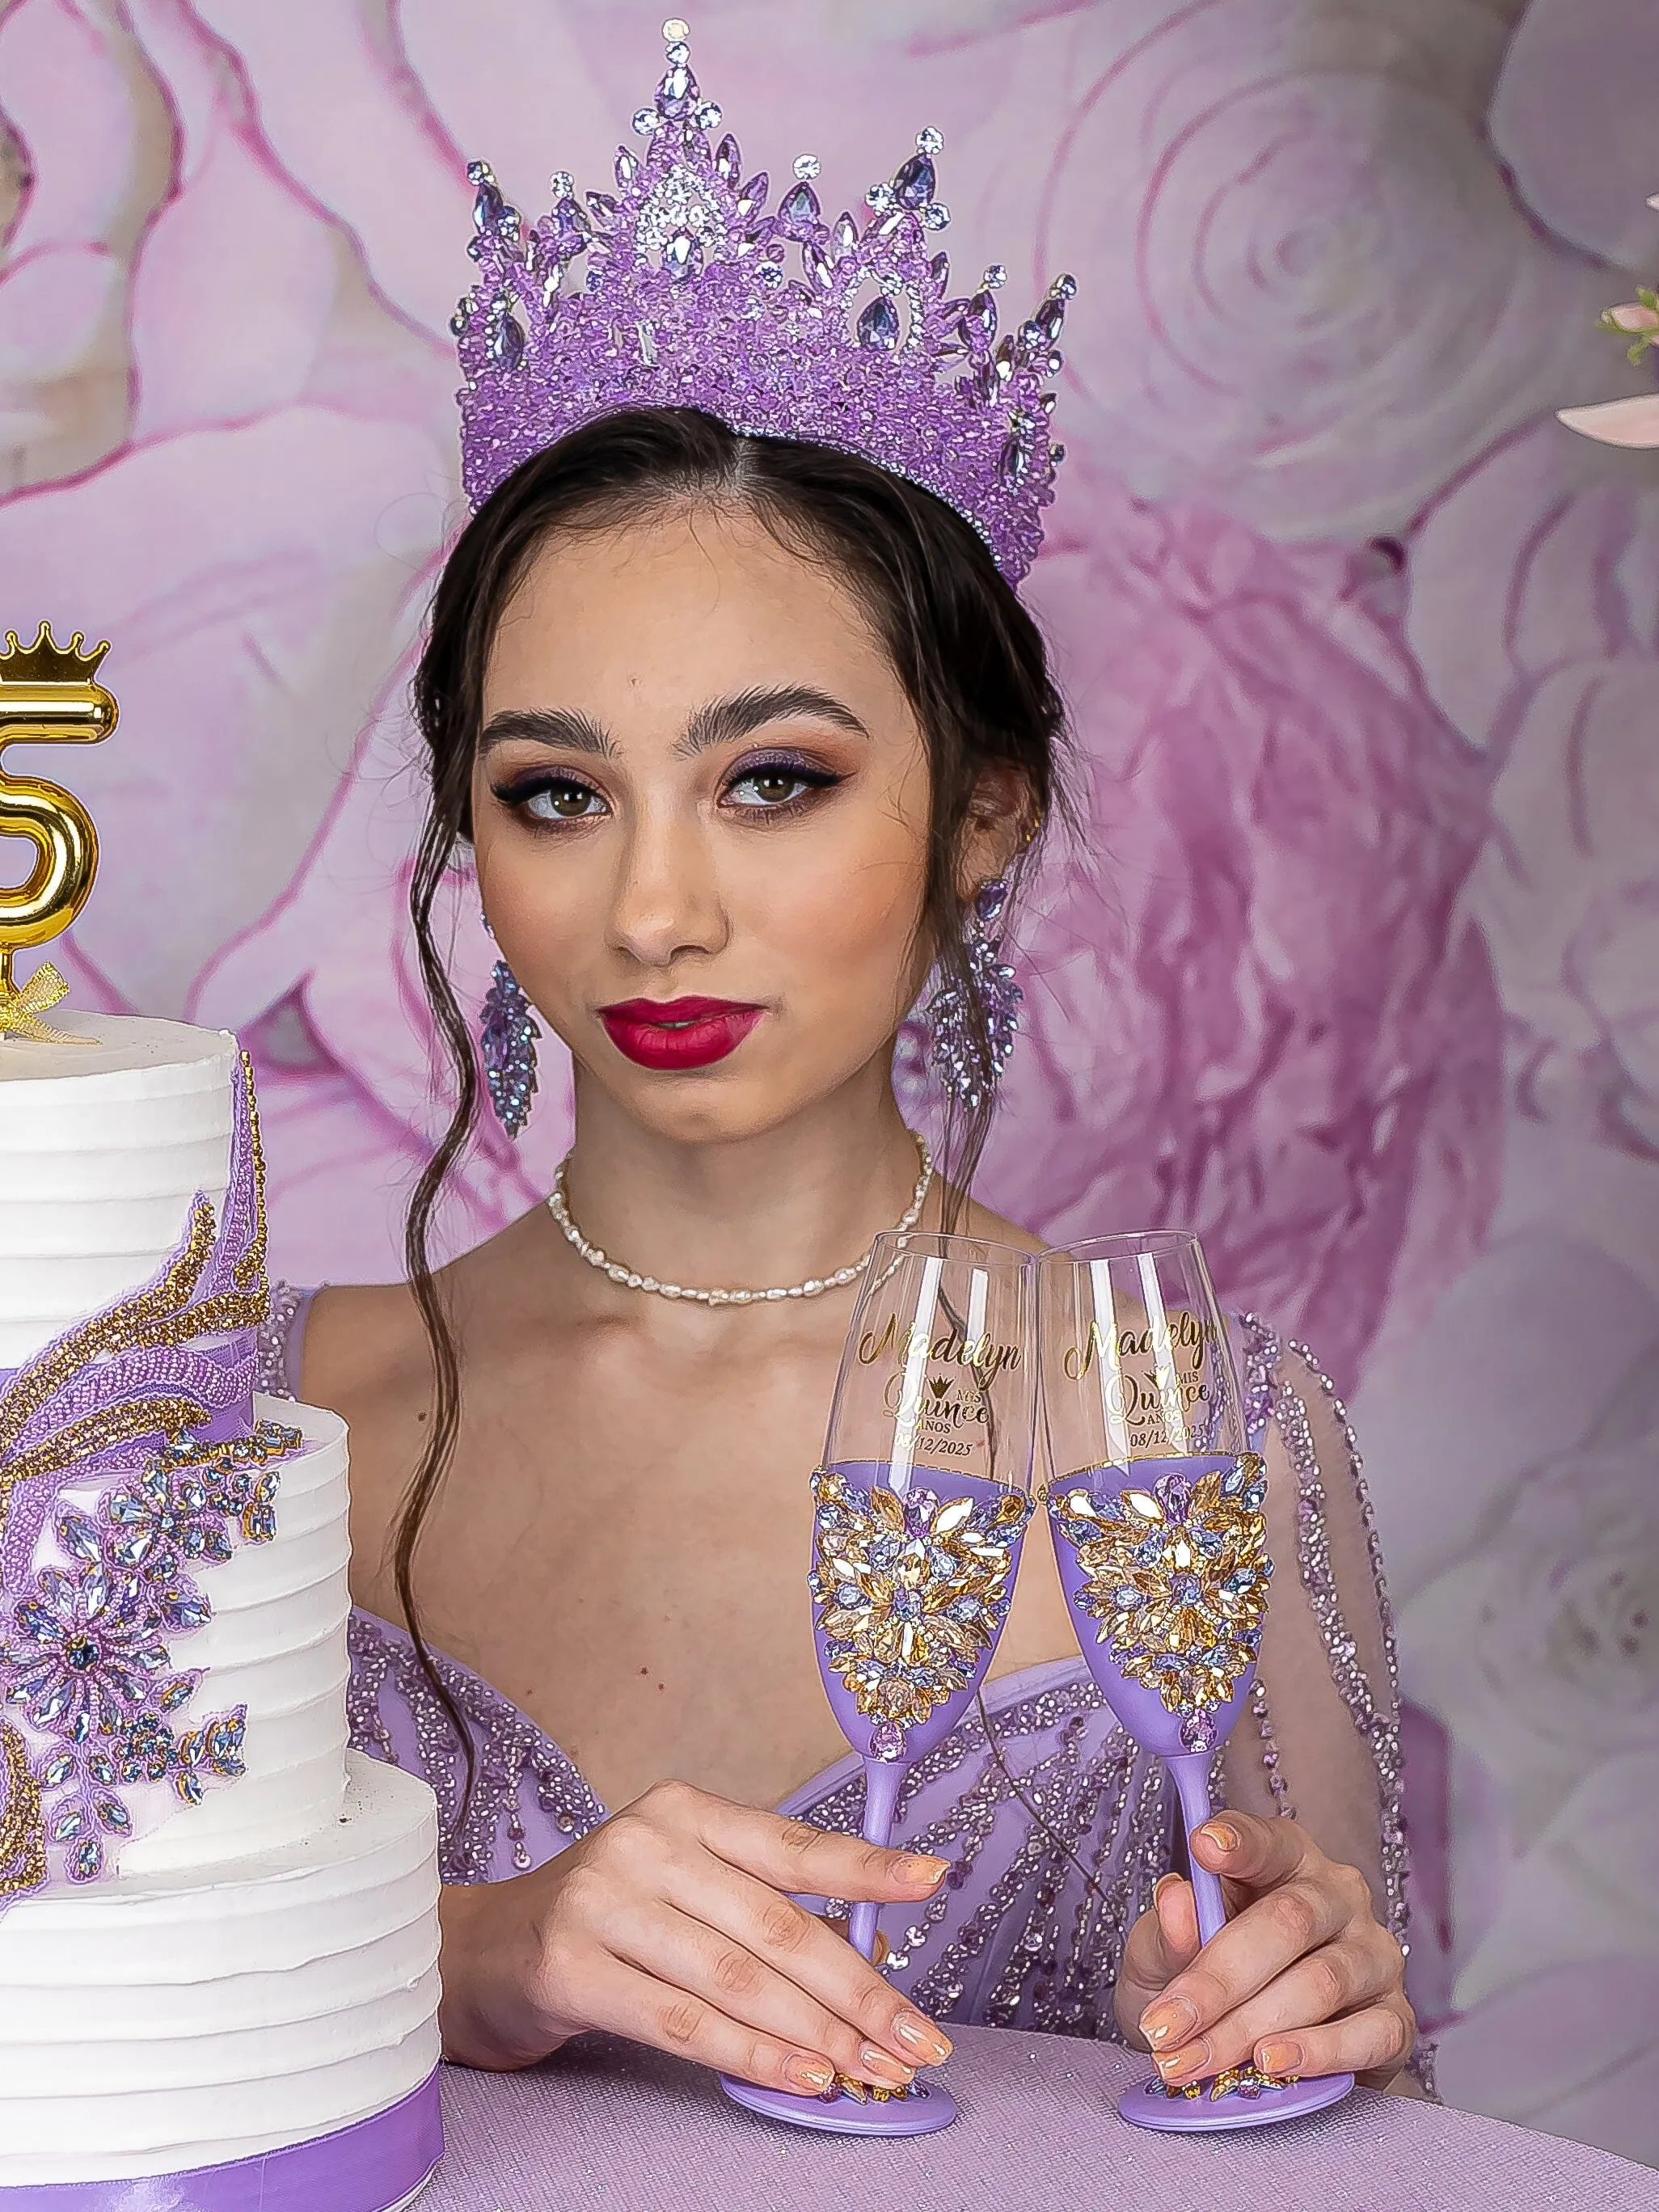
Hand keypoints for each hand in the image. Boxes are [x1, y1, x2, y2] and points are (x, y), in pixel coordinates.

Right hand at [438, 1777, 954, 2096]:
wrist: (477, 1953)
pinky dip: (751, 2055)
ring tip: (873, 2070)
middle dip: (858, 1988)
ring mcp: (605, 1900)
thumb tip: (865, 1962)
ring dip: (818, 2033)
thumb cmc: (603, 1921)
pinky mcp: (573, 1966)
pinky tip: (801, 2077)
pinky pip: (682, 2021)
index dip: (866, 1869)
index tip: (934, 1884)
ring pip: (737, 1976)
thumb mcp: (680, 1886)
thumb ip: (756, 1908)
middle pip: (777, 1923)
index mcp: (686, 1811)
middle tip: (917, 2038)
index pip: (793, 1845)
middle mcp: (647, 1842)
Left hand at [1115, 1812, 1414, 2089]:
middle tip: (1166, 2027)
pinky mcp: (1397, 2018)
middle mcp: (1339, 1897)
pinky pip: (1369, 2033)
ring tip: (1199, 2059)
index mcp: (1285, 1860)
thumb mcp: (1166, 1958)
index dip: (1238, 1841)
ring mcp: (1375, 1955)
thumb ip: (1167, 1933)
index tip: (1203, 1844)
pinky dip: (1317, 2052)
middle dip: (1220, 1981)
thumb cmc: (1209, 1987)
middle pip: (1288, 1922)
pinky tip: (1272, 2063)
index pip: (1266, 1841)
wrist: (1259, 2062)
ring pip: (1320, 1982)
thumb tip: (1174, 1900)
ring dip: (1251, 2028)